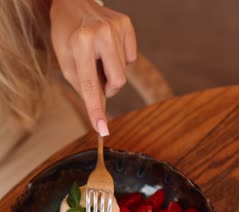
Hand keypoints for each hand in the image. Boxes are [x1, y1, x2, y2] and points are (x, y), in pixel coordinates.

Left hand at [50, 0, 136, 135]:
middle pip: (118, 81)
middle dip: (108, 87)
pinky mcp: (126, 24)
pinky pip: (131, 58)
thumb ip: (83, 87)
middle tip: (97, 76)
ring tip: (99, 57)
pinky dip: (120, 60)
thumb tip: (101, 112)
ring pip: (123, 71)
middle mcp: (101, 33)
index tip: (102, 129)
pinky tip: (109, 49)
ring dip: (111, 72)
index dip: (96, 111)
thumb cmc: (67, 36)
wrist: (72, 4)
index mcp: (81, 43)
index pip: (91, 86)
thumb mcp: (66, 63)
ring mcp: (116, 27)